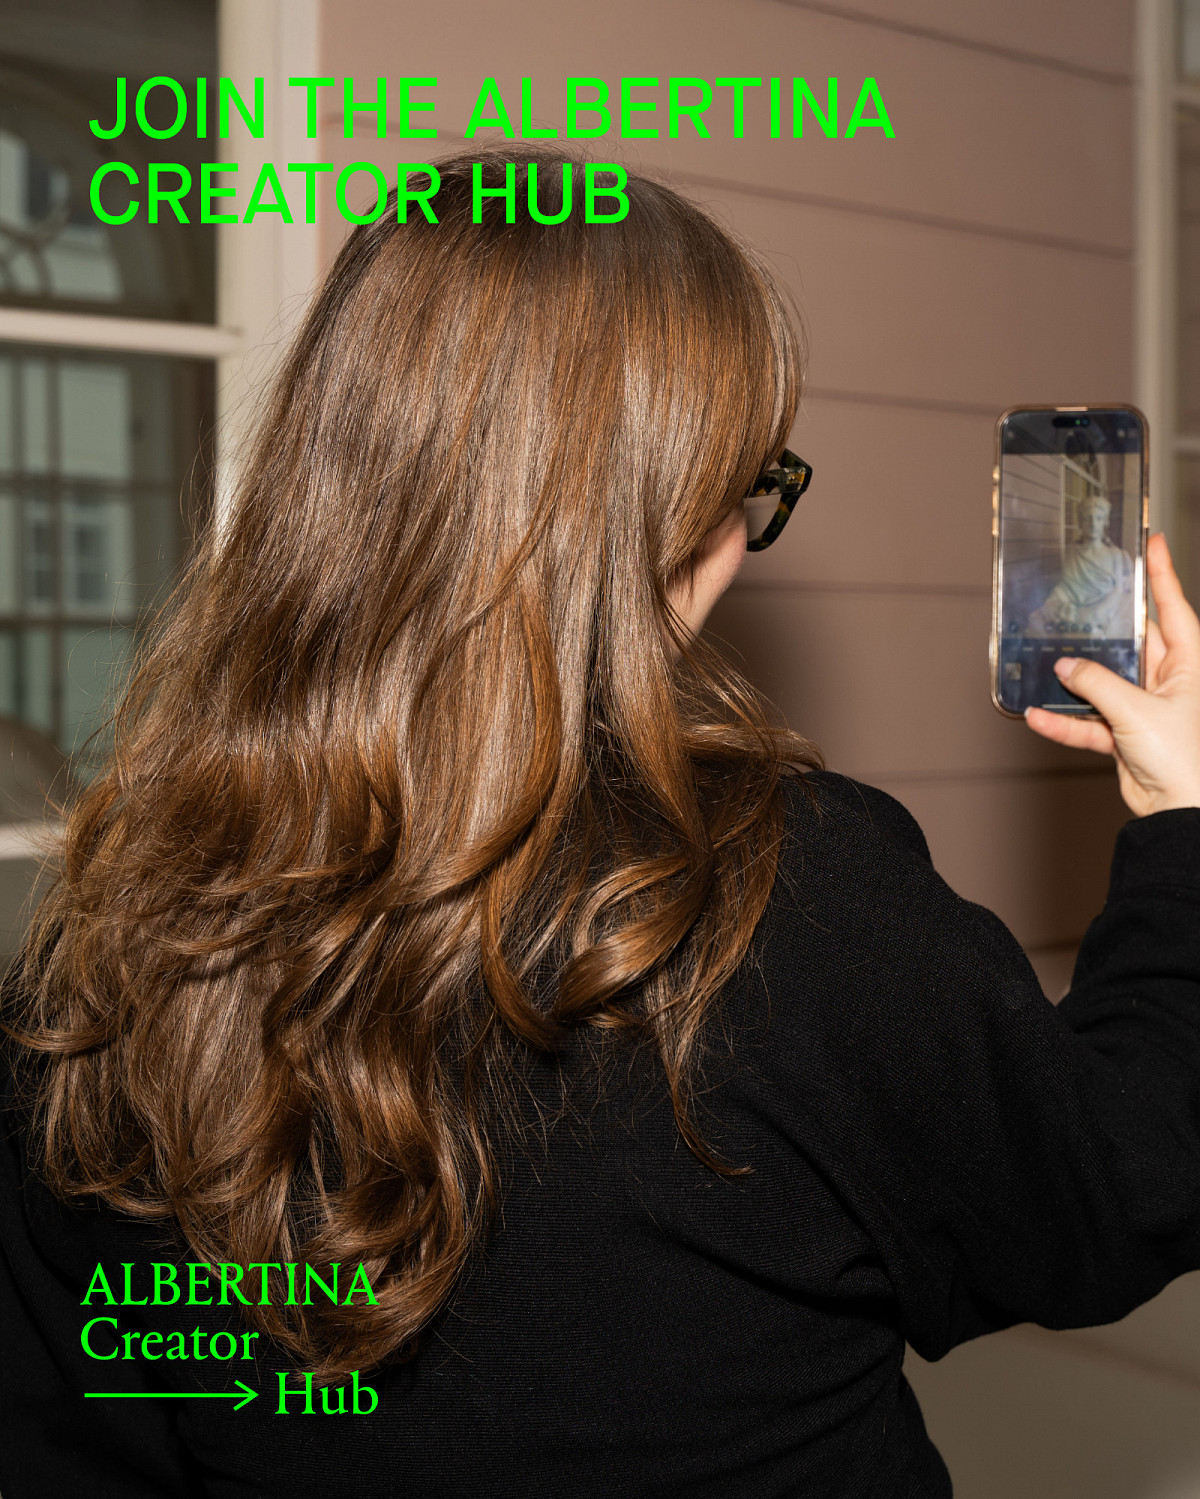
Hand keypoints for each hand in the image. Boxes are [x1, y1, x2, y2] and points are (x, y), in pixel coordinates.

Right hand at [1024, 533, 1199, 816]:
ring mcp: (1146, 710)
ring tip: (1049, 669)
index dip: (1163, 575)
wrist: (1181, 813)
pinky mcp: (1126, 737)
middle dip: (1104, 632)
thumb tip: (1067, 667)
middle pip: (1133, 645)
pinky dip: (1066, 721)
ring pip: (1105, 685)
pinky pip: (1089, 722)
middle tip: (1082, 604)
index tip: (1153, 544)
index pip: (1174, 608)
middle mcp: (1170, 683)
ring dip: (1076, 684)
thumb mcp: (1137, 711)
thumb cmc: (1185, 760)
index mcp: (1189, 666)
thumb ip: (1098, 684)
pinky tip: (1040, 716)